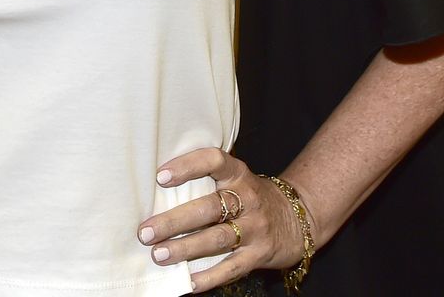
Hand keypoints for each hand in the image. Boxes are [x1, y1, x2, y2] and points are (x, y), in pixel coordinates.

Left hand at [137, 148, 308, 292]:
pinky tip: (187, 282)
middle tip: (145, 232)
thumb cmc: (251, 197)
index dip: (188, 166)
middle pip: (209, 208)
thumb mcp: (237, 179)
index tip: (160, 176)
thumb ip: (207, 180)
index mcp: (239, 175)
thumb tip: (156, 189)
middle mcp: (248, 199)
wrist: (298, 218)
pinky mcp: (259, 255)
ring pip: (217, 239)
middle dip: (174, 221)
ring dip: (185, 248)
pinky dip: (208, 277)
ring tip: (159, 255)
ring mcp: (255, 228)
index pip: (214, 161)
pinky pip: (231, 268)